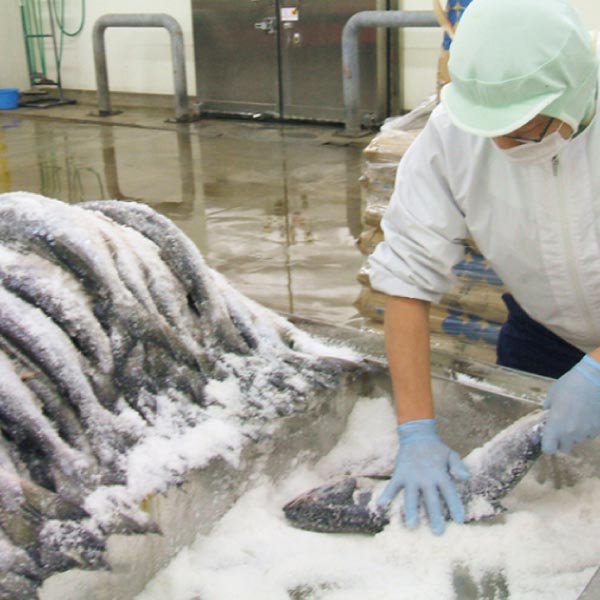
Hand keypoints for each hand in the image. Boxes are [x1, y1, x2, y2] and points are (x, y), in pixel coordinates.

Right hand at [377, 419, 469, 534]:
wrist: (416, 434)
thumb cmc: (436, 448)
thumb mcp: (450, 454)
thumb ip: (458, 467)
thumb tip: (467, 479)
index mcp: (440, 474)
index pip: (450, 493)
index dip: (455, 507)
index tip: (459, 522)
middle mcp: (426, 478)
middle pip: (431, 500)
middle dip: (435, 516)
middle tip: (438, 532)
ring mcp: (411, 477)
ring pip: (412, 497)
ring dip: (411, 511)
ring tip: (412, 526)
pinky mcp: (400, 474)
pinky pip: (392, 486)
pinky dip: (387, 495)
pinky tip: (381, 505)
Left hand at [542, 355, 599, 453]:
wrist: (594, 381)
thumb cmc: (569, 385)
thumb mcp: (552, 396)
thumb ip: (548, 409)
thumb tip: (548, 414)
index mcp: (555, 426)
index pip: (549, 449)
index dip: (548, 445)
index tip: (548, 438)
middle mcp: (570, 434)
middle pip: (564, 448)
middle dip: (561, 441)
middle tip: (561, 428)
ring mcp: (586, 432)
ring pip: (578, 441)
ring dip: (575, 435)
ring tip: (575, 419)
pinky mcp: (598, 429)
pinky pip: (589, 435)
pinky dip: (587, 430)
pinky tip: (586, 417)